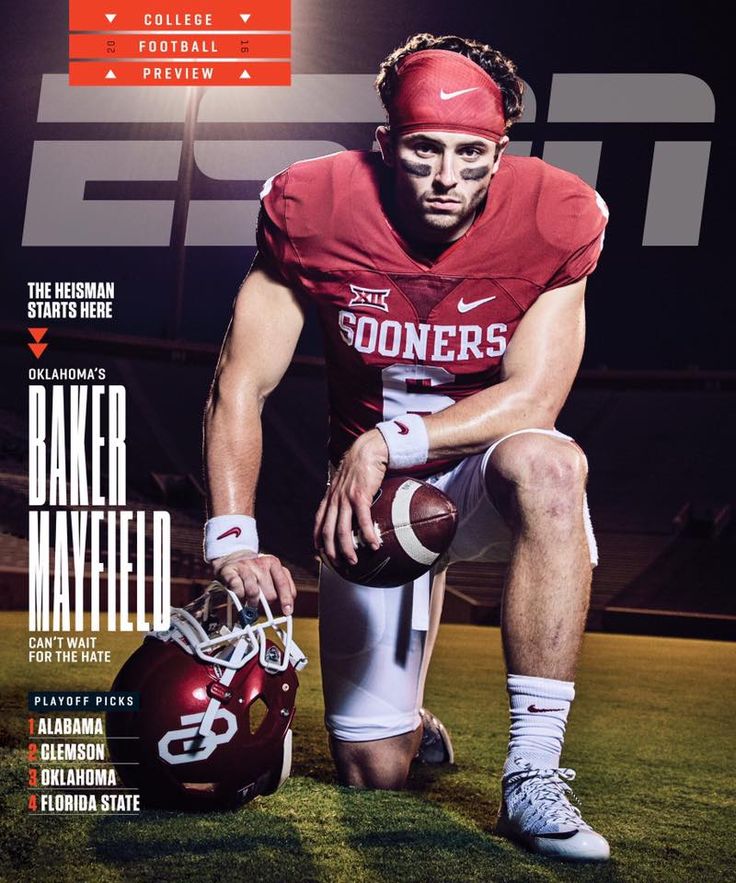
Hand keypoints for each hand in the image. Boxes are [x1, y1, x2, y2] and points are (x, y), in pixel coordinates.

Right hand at [212, 549, 295, 615]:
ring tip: (249, 602)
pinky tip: (239, 594)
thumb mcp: (270, 574)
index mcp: (273, 563)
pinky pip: (238, 590)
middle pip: (270, 594)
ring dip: (252, 602)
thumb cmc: (254, 571)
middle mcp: (260, 562)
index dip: (286, 599)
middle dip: (266, 603)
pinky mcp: (230, 571)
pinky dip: (239, 597)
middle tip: (261, 603)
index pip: (283, 583)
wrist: (232, 557)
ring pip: (254, 593)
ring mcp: (245, 566)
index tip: (287, 612)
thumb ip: (280, 587)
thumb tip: (287, 608)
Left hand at [314, 429, 387, 566]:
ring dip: (347, 548)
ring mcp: (346, 498)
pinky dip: (367, 534)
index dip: (317, 538)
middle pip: (328, 531)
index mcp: (330, 497)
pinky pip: (363, 520)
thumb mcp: (346, 482)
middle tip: (338, 564)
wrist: (367, 450)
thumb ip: (345, 496)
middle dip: (331, 550)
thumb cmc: (360, 466)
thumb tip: (351, 509)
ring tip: (354, 560)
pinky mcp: (360, 496)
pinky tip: (374, 544)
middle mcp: (335, 499)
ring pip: (342, 530)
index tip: (320, 552)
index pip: (319, 521)